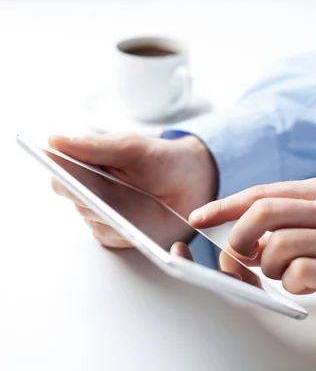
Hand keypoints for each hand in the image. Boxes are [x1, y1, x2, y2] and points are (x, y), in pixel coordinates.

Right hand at [50, 134, 217, 248]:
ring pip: (90, 217)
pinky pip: (109, 236)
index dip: (57, 170)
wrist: (196, 184)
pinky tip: (137, 223)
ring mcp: (104, 213)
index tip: (61, 170)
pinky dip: (121, 230)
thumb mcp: (132, 147)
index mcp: (89, 164)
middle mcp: (91, 191)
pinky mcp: (117, 234)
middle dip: (86, 192)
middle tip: (100, 190)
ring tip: (131, 204)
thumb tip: (55, 142)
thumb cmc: (163, 160)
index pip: (61, 170)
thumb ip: (95, 146)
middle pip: (72, 196)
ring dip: (108, 211)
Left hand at [188, 176, 315, 317]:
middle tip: (238, 256)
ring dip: (269, 266)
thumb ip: (294, 220)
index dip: (226, 205)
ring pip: (278, 245)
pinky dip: (292, 282)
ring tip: (286, 273)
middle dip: (238, 237)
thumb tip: (248, 237)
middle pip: (264, 211)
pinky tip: (306, 284)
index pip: (264, 192)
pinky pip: (301, 272)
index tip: (201, 217)